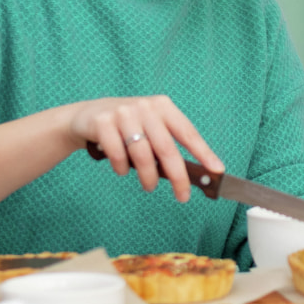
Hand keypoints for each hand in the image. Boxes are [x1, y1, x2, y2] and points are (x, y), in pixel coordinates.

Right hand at [69, 95, 223, 202]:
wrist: (86, 116)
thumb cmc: (126, 127)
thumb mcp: (150, 128)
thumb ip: (167, 145)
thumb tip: (190, 174)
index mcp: (163, 107)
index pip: (187, 132)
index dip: (203, 152)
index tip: (217, 169)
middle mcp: (145, 107)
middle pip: (166, 148)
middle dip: (177, 176)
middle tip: (183, 196)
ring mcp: (123, 113)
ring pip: (142, 154)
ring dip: (148, 176)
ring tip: (149, 186)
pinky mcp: (102, 122)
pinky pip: (117, 154)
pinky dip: (122, 168)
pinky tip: (122, 170)